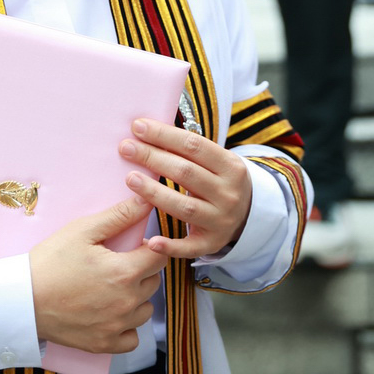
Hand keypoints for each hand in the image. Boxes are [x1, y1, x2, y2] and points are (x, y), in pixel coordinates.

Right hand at [29, 195, 163, 353]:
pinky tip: (111, 314)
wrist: (21, 300)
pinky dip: (127, 327)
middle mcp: (127, 302)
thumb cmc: (49, 262)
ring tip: (113, 288)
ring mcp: (116, 326)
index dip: (150, 247)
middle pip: (154, 282)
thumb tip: (146, 201)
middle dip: (142, 270)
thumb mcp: (81, 231)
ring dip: (137, 298)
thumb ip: (118, 216)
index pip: (160, 256)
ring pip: (146, 309)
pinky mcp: (104, 344)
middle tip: (117, 263)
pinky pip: (132, 338)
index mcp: (125, 272)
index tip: (133, 246)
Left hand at [119, 117, 252, 259]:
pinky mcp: (211, 243)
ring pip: (184, 206)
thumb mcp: (215, 162)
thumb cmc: (218, 181)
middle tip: (126, 148)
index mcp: (230, 166)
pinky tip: (150, 240)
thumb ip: (188, 149)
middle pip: (186, 173)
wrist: (248, 215)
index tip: (137, 126)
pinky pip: (189, 247)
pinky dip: (170, 245)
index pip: (194, 145)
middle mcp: (228, 194)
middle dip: (153, 158)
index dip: (164, 135)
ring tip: (130, 178)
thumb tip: (146, 129)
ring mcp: (221, 220)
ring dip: (155, 192)